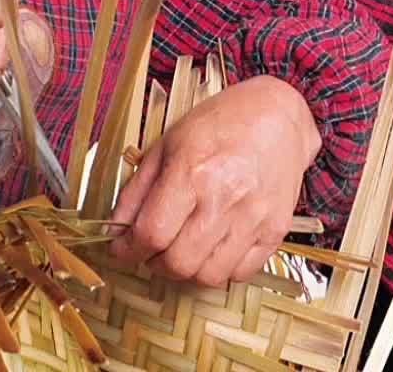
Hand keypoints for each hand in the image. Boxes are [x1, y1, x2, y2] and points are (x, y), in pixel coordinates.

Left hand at [107, 76, 319, 286]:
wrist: (278, 117)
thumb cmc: (220, 124)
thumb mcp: (167, 144)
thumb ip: (137, 190)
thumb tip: (114, 230)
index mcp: (192, 171)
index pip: (151, 233)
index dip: (128, 249)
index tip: (122, 249)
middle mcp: (225, 198)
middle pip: (178, 263)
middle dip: (155, 263)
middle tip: (152, 249)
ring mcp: (254, 217)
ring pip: (209, 276)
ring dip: (187, 271)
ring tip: (182, 248)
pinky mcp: (276, 230)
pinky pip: (240, 273)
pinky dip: (220, 269)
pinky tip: (213, 247)